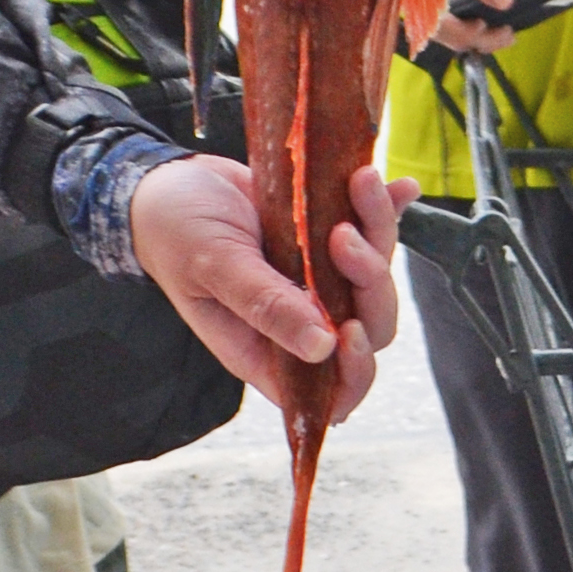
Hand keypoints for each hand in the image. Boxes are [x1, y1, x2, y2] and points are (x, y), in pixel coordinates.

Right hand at [129, 155, 419, 425]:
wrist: (171, 182)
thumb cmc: (176, 232)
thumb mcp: (214, 266)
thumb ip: (265, 305)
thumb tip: (323, 348)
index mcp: (267, 347)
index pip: (328, 389)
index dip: (354, 372)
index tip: (349, 328)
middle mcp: (301, 318)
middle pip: (367, 327)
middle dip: (371, 284)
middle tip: (342, 235)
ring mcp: (320, 279)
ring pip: (375, 275)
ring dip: (378, 231)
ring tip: (359, 183)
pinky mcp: (329, 237)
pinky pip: (373, 229)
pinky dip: (391, 208)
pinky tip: (401, 187)